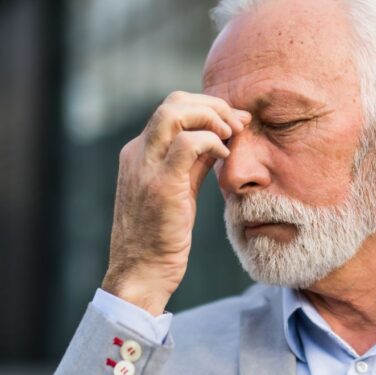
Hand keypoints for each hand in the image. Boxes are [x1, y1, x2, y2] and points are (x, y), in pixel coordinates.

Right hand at [101, 91, 249, 315]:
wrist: (140, 273)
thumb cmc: (160, 238)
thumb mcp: (178, 191)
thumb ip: (193, 164)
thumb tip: (219, 140)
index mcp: (139, 153)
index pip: (172, 110)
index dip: (207, 108)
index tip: (234, 122)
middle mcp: (137, 153)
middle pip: (173, 102)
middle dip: (212, 105)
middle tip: (238, 123)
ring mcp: (145, 167)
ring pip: (175, 112)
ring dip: (212, 116)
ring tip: (232, 134)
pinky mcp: (160, 184)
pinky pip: (187, 143)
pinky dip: (211, 140)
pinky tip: (225, 155)